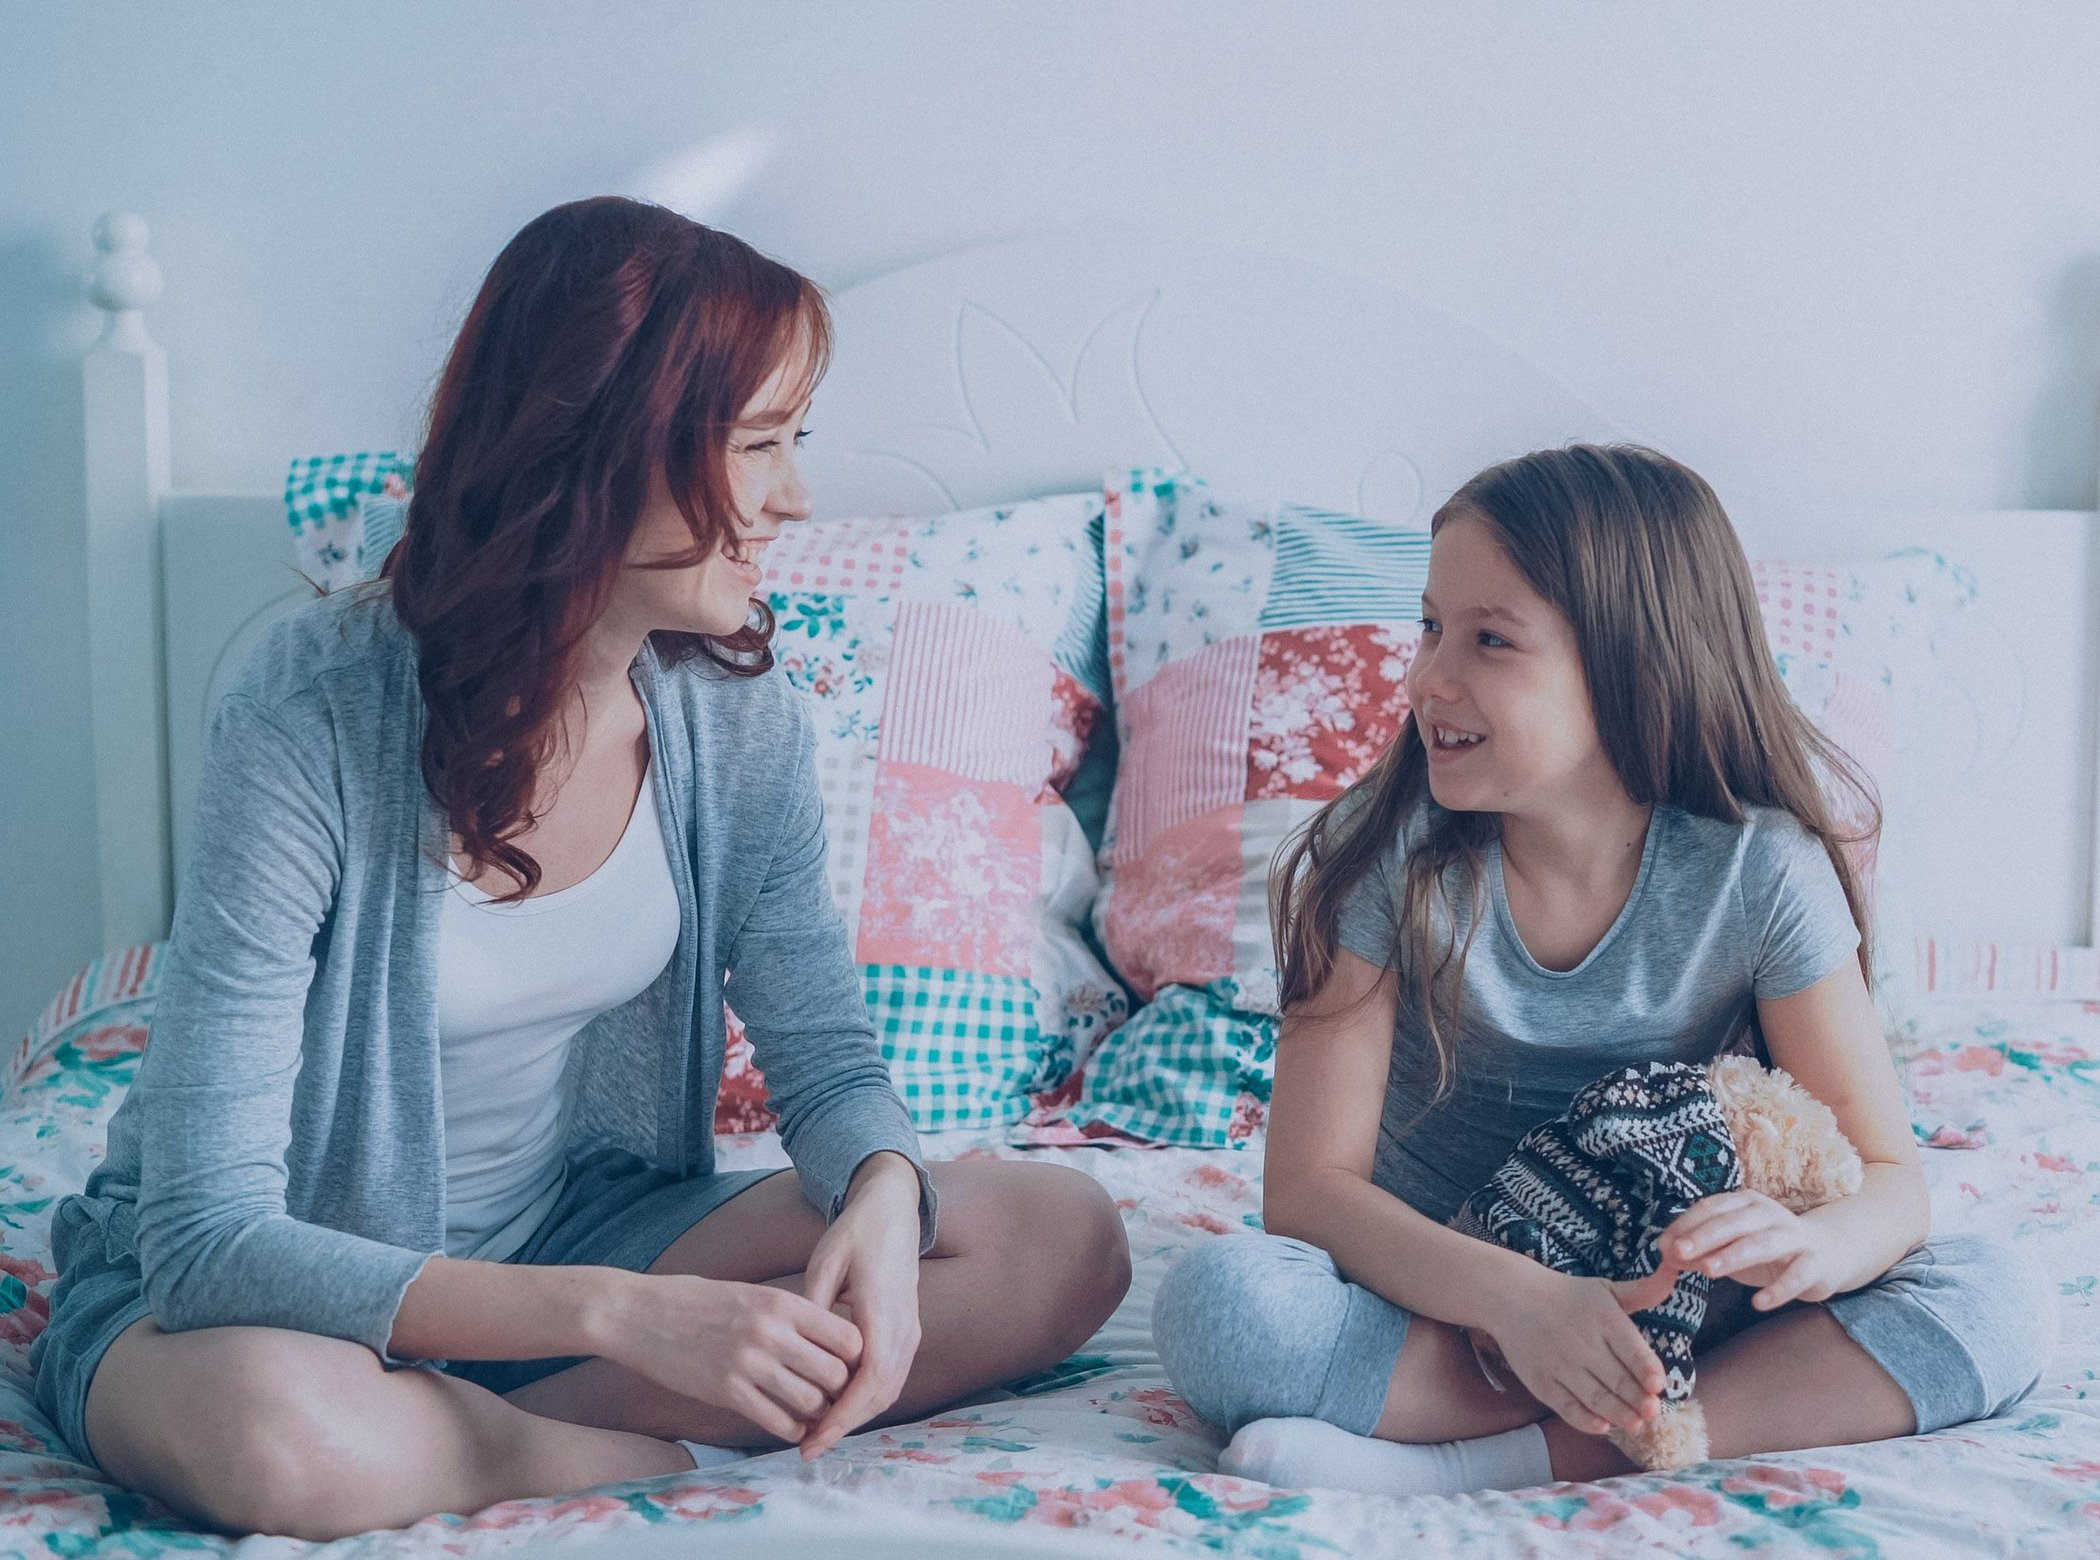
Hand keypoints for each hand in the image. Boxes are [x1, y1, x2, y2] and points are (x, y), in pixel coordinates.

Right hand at [596, 1271, 862, 1444]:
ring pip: (811, 1402)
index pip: (847, 1336)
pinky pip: (777, 1421)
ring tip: (816, 1414)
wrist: (637, 1314)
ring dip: (818, 1414)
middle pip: (835, 1374)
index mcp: (781, 1302)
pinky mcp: (725, 1392)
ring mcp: (748, 1364)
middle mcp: (771, 1332)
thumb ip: (787, 1313)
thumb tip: (828, 1336)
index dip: (854, 1357)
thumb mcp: (749, 1293)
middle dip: (841, 1390)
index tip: (846, 1365)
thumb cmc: (694, 1301)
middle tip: (837, 1397)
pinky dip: (792, 1429)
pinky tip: (791, 1426)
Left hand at [796, 1153, 925, 1457]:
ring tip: (817, 1433)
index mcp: (883, 1309)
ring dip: (856, 1416)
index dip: (843, 1415)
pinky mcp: (908, 1332)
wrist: (894, 1210)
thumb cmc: (857, 1232)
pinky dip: (866, 1399)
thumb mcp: (826, 1261)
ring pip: (889, 1390)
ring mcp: (910, 1331)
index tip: (813, 1437)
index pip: (870, 1379)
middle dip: (845, 1426)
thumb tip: (791, 1350)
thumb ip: (811, 1306)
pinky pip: (891, 1377)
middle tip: (807, 1448)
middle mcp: (904, 1326)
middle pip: (882, 1394)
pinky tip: (836, 1406)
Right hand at [1483, 1265, 1668, 1436]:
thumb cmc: (1567, 1295)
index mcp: (1602, 1317)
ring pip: (1596, 1397)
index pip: (1632, 1350)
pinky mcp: (1541, 1381)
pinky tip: (1602, 1426)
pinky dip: (1586, 1421)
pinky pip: (1567, 1407)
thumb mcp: (1605, 1289)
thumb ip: (1643, 1290)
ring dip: (1619, 1415)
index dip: (1648, 1370)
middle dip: (1639, 1400)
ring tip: (1635, 1425)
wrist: (1510, 1295)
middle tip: (1653, 1413)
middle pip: (1617, 1379)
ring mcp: (1559, 1363)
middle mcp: (1582, 1341)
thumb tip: (1675, 1271)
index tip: (1658, 1385)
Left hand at [1663, 1189, 1844, 1311]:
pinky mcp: (1814, 1263)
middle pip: (1734, 1223)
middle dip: (1705, 1236)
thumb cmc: (1767, 1247)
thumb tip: (1666, 1255)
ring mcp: (1793, 1237)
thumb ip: (1701, 1248)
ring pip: (1762, 1244)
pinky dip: (1778, 1290)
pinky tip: (1758, 1304)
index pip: (1712, 1208)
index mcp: (1745, 1203)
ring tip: (1708, 1270)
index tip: (1664, 1245)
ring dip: (1733, 1256)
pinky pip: (1796, 1276)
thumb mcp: (1731, 1244)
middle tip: (1679, 1252)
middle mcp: (1769, 1214)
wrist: (1827, 1252)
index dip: (1686, 1225)